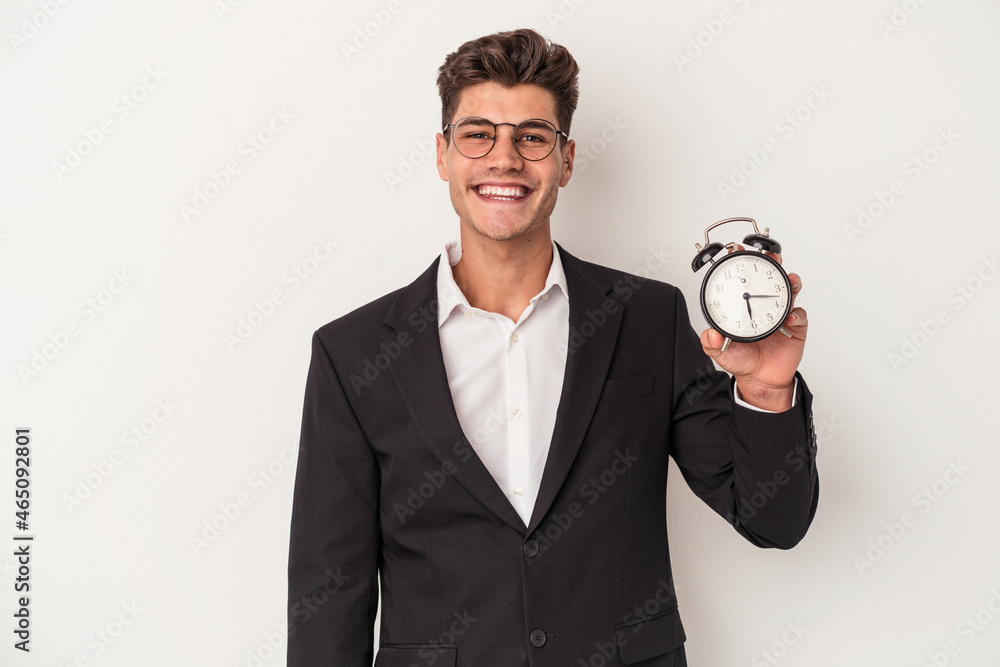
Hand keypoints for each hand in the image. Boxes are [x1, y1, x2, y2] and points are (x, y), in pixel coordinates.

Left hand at [700, 249, 806, 410]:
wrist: (761, 379)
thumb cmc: (742, 361)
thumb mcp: (721, 352)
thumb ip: (712, 344)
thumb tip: (708, 335)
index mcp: (745, 307)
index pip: (744, 281)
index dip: (742, 265)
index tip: (737, 252)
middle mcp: (764, 306)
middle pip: (770, 279)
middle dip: (771, 263)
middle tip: (770, 256)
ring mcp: (781, 314)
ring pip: (790, 291)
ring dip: (791, 282)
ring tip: (789, 278)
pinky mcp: (796, 327)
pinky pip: (800, 316)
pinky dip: (797, 314)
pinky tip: (790, 317)